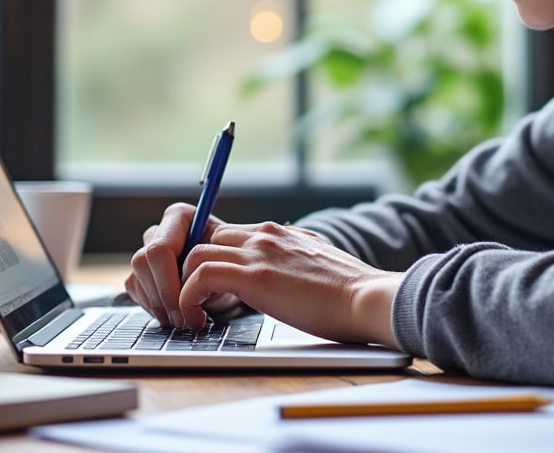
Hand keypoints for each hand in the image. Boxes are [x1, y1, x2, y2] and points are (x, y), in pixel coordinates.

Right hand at [124, 202, 242, 327]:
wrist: (228, 280)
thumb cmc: (231, 268)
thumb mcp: (227, 265)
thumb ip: (209, 267)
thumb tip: (193, 285)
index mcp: (180, 217)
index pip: (160, 249)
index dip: (169, 281)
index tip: (188, 304)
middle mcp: (160, 231)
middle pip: (143, 263)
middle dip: (163, 296)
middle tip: (184, 319)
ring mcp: (147, 250)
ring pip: (136, 278)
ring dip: (159, 306)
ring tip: (183, 320)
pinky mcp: (140, 271)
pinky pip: (135, 289)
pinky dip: (153, 308)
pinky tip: (173, 314)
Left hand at [178, 221, 401, 347]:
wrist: (369, 298)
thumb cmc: (351, 295)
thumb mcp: (318, 265)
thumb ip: (296, 263)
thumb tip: (289, 279)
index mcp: (281, 234)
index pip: (227, 234)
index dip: (211, 261)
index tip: (208, 291)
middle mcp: (266, 235)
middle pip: (205, 239)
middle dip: (191, 271)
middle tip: (193, 304)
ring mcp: (259, 253)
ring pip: (194, 253)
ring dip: (184, 286)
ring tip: (190, 315)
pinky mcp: (255, 276)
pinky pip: (200, 275)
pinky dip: (189, 297)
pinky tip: (197, 318)